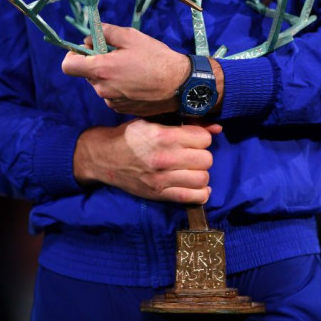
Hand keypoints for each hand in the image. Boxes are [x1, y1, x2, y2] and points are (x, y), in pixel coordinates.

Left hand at [61, 23, 189, 115]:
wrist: (180, 85)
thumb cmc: (156, 58)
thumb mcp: (132, 37)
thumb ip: (106, 33)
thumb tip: (89, 37)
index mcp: (101, 69)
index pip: (68, 65)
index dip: (72, 55)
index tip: (85, 50)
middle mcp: (102, 89)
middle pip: (87, 74)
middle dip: (97, 64)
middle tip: (118, 55)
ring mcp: (111, 102)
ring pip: (101, 85)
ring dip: (109, 76)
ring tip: (132, 69)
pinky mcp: (122, 110)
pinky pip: (112, 96)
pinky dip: (119, 88)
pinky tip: (137, 82)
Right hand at [74, 119, 221, 203]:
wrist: (103, 157)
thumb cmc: (130, 135)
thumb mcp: (154, 122)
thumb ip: (186, 124)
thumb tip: (217, 128)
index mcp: (163, 135)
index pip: (204, 139)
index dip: (201, 138)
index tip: (194, 139)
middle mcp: (164, 158)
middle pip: (206, 159)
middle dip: (202, 155)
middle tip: (192, 154)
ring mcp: (161, 179)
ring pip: (202, 178)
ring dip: (200, 174)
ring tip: (191, 169)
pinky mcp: (158, 194)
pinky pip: (192, 198)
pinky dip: (200, 193)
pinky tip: (196, 186)